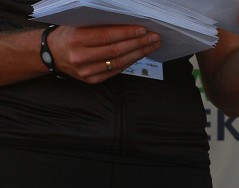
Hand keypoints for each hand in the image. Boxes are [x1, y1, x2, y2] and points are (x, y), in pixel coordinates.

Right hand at [43, 25, 160, 83]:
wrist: (51, 54)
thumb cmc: (67, 35)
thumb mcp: (78, 25)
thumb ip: (99, 26)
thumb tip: (127, 24)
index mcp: (76, 39)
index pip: (107, 36)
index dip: (127, 33)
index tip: (143, 29)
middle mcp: (80, 57)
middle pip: (116, 51)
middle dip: (138, 43)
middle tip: (155, 38)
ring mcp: (86, 71)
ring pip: (118, 62)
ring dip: (139, 54)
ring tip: (152, 46)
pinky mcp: (92, 80)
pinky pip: (115, 71)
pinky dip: (129, 62)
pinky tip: (140, 55)